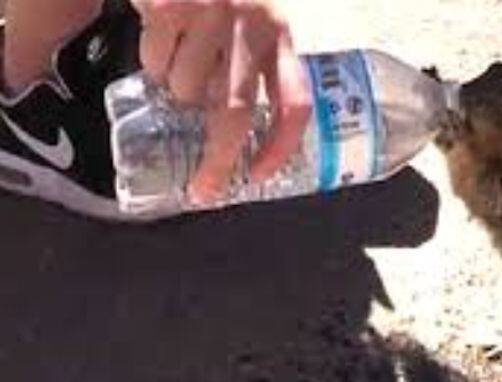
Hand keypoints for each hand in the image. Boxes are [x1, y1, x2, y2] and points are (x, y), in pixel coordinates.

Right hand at [131, 0, 310, 203]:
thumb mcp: (259, 18)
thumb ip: (259, 64)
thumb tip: (242, 135)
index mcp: (281, 34)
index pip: (294, 101)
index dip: (281, 146)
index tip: (259, 174)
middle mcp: (253, 26)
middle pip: (236, 112)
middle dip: (218, 158)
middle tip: (203, 188)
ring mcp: (211, 13)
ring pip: (187, 90)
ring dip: (178, 93)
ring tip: (181, 62)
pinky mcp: (171, 4)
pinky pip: (155, 60)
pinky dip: (153, 61)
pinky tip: (163, 33)